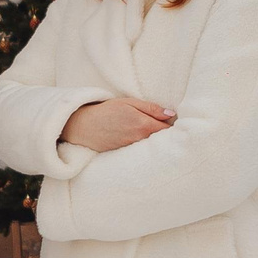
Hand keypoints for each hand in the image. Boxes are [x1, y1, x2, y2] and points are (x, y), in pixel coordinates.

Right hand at [60, 97, 175, 151]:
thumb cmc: (107, 111)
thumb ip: (151, 108)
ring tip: (153, 132)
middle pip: (162, 139)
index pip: (168, 129)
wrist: (84, 126)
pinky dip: (145, 146)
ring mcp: (133, 149)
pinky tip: (141, 141)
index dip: (172, 124)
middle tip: (166, 126)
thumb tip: (171, 114)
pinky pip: (142, 151)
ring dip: (155, 140)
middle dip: (166, 134)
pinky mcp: (127, 154)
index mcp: (143, 125)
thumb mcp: (129, 103)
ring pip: (152, 146)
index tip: (174, 120)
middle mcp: (140, 140)